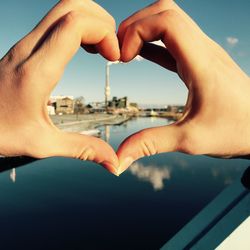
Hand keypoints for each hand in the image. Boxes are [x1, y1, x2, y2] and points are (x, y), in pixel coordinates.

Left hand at [0, 0, 119, 174]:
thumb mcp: (43, 144)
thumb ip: (82, 149)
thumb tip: (113, 162)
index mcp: (36, 71)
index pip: (74, 25)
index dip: (104, 33)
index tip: (115, 57)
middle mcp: (28, 50)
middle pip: (70, 6)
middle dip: (101, 21)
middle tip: (113, 48)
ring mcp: (24, 46)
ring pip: (62, 9)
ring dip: (90, 21)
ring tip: (103, 47)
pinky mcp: (24, 48)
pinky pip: (55, 22)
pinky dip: (78, 26)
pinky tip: (85, 48)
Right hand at [117, 0, 249, 174]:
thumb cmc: (235, 132)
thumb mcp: (190, 140)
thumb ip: (151, 144)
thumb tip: (120, 157)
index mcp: (201, 64)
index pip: (167, 21)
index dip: (137, 31)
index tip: (123, 58)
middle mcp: (203, 50)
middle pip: (166, 11)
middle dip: (135, 25)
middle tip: (119, 50)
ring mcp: (202, 53)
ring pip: (169, 21)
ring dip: (143, 30)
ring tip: (125, 52)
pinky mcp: (200, 61)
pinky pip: (173, 41)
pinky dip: (152, 42)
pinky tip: (139, 56)